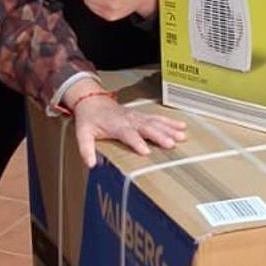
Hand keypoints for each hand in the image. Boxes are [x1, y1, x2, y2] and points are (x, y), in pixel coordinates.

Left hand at [69, 90, 185, 169]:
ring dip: (169, 129)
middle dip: (159, 135)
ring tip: (182, 137)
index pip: (127, 134)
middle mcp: (129, 120)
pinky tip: (182, 126)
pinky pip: (158, 118)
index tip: (146, 151)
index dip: (136, 142)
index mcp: (115, 125)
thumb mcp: (82, 134)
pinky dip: (170, 122)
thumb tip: (91, 165)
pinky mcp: (141, 115)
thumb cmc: (89, 119)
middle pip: (146, 127)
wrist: (91, 100)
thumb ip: (86, 149)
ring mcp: (137, 116)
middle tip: (171, 144)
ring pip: (155, 122)